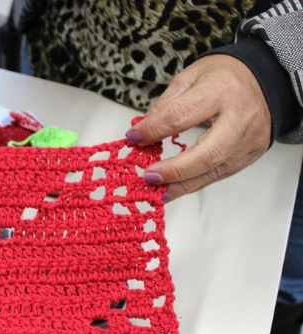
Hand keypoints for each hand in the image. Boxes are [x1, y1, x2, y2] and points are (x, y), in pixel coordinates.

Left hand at [127, 55, 270, 201]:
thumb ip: (164, 106)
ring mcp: (248, 139)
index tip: (133, 138)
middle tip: (148, 176)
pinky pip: (219, 174)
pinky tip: (174, 187)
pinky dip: (194, 183)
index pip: (181, 116)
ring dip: (181, 185)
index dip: (153, 130)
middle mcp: (239, 118)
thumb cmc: (224, 76)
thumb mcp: (189, 78)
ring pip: (214, 170)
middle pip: (207, 153)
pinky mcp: (250, 154)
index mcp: (220, 91)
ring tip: (157, 191)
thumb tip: (141, 132)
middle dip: (174, 169)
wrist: (265, 80)